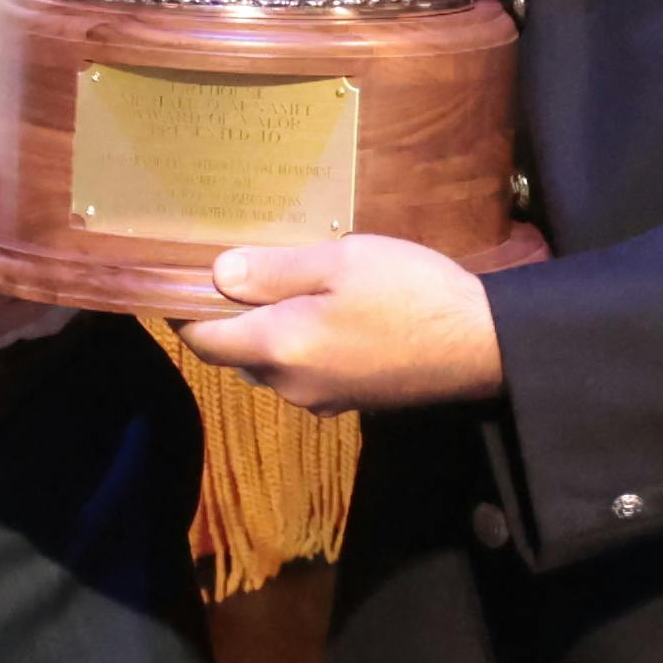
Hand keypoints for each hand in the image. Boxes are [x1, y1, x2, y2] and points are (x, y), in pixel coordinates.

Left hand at [178, 235, 504, 412]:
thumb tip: (216, 275)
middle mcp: (290, 385)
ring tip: (282, 283)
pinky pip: (302, 372)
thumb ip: (275, 270)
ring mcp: (321, 399)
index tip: (181, 276)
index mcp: (279, 348)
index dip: (185, 310)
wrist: (482, 345)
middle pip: (234, 354)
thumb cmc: (410, 292)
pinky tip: (322, 311)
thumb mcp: (341, 262)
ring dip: (265, 331)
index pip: (203, 340)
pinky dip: (296, 344)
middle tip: (236, 267)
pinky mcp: (349, 401)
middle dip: (227, 318)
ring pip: (270, 364)